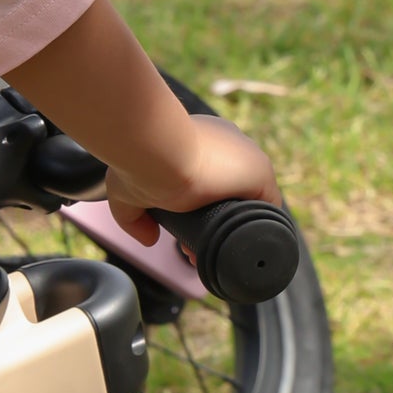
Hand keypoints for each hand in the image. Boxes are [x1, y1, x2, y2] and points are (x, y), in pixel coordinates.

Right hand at [106, 113, 279, 246]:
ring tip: (205, 252)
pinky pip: (268, 207)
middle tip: (191, 248)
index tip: (182, 229)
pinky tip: (236, 248)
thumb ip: (133, 217)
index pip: (209, 178)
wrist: (155, 148)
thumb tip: (149, 240)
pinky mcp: (260, 171)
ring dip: (230, 229)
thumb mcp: (124, 193)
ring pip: (246, 202)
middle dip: (213, 223)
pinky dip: (256, 229)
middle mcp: (225, 143)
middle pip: (229, 193)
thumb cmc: (137, 161)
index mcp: (199, 140)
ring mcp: (244, 156)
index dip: (197, 209)